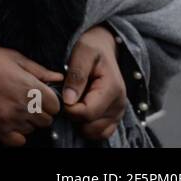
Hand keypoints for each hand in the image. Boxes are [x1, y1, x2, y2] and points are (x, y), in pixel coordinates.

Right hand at [0, 42, 61, 146]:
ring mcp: (10, 119)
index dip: (49, 99)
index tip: (39, 95)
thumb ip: (38, 70)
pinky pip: (18, 141)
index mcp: (29, 86)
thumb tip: (57, 77)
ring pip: (32, 129)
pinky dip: (16, 133)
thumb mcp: (12, 57)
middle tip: (24, 99)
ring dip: (26, 121)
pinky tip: (8, 119)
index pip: (55, 105)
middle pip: (46, 120)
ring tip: (11, 106)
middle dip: (39, 110)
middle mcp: (22, 105)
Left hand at [62, 25, 127, 140]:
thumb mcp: (82, 53)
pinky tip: (79, 111)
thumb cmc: (92, 48)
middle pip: (90, 126)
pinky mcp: (113, 118)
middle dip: (73, 116)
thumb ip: (76, 76)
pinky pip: (100, 133)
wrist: (104, 47)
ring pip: (95, 132)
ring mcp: (117, 113)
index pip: (87, 113)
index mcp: (112, 89)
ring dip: (79, 123)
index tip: (61, 96)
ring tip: (73, 103)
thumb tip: (68, 100)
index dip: (68, 109)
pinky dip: (87, 127)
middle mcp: (119, 105)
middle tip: (66, 98)